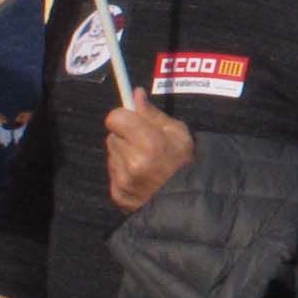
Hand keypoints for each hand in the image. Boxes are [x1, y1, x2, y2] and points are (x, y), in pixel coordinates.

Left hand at [104, 91, 193, 212]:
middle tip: (143, 142)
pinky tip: (139, 174)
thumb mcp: (178, 133)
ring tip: (143, 160)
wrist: (186, 203)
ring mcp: (122, 181)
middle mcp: (132, 163)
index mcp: (149, 144)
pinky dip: (122, 169)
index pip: (116, 118)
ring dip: (122, 152)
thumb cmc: (185, 163)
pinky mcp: (117, 194)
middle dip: (125, 135)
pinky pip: (112, 171)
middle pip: (112, 135)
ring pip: (111, 153)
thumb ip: (152, 114)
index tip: (132, 119)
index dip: (123, 116)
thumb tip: (135, 94)